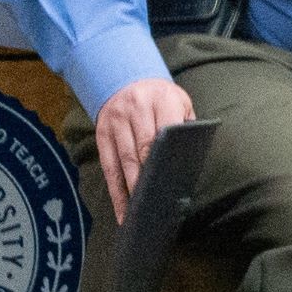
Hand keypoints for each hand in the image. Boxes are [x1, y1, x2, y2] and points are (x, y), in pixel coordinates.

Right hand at [94, 76, 197, 211]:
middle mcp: (136, 108)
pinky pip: (109, 167)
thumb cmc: (161, 99)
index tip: (170, 184)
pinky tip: (123, 211)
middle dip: (148, 179)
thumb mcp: (180, 102)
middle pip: (141, 150)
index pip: (163, 133)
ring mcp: (116, 121)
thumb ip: (187, 127)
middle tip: (157, 205)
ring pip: (124, 161)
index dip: (164, 160)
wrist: (126, 78)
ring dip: (131, 190)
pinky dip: (116, 192)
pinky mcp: (102, 133)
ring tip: (140, 214)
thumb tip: (190, 164)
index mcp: (162, 100)